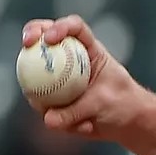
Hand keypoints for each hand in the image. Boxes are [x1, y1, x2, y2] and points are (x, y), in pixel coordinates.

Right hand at [19, 16, 155, 142]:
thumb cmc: (124, 106)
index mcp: (90, 50)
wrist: (128, 125)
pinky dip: (59, 117)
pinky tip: (87, 128)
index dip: (60, 27)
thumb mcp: (103, 105)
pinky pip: (44, 103)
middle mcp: (71, 57)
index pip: (75, 28)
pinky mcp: (53, 96)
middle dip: (32, 32)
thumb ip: (75, 111)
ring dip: (40, 88)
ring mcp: (59, 75)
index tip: (49, 39)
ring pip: (36, 70)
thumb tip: (47, 119)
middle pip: (46, 35)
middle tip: (26, 44)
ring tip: (70, 117)